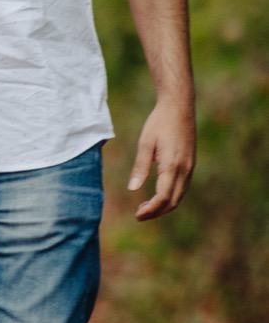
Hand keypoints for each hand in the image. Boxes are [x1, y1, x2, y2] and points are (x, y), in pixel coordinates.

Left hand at [128, 96, 195, 220]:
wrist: (179, 106)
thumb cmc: (159, 122)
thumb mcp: (146, 143)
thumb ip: (140, 167)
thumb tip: (132, 189)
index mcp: (172, 165)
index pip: (163, 197)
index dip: (151, 210)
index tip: (137, 215)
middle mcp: (185, 169)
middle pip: (173, 201)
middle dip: (156, 212)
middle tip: (139, 215)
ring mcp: (190, 167)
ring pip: (180, 196)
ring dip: (164, 205)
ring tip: (145, 207)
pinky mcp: (190, 164)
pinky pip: (182, 187)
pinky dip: (171, 196)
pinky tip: (157, 194)